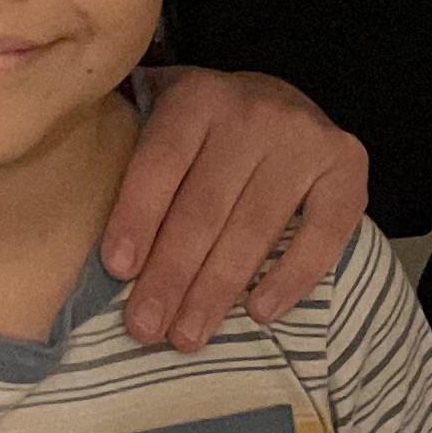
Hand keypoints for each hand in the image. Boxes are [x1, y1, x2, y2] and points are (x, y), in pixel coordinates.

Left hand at [102, 68, 368, 349]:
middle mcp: (253, 111)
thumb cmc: (207, 132)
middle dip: (171, 276)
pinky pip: (322, 234)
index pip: (160, 163)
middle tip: (146, 329)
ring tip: (189, 335)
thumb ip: (131, 156)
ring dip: (218, 291)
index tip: (117, 272)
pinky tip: (260, 313)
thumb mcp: (165, 122)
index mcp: (196, 96)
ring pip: (255, 228)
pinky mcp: (348, 166)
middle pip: (204, 207)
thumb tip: (83, 228)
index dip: (137, 218)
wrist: (285, 102)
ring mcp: (305, 137)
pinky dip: (291, 278)